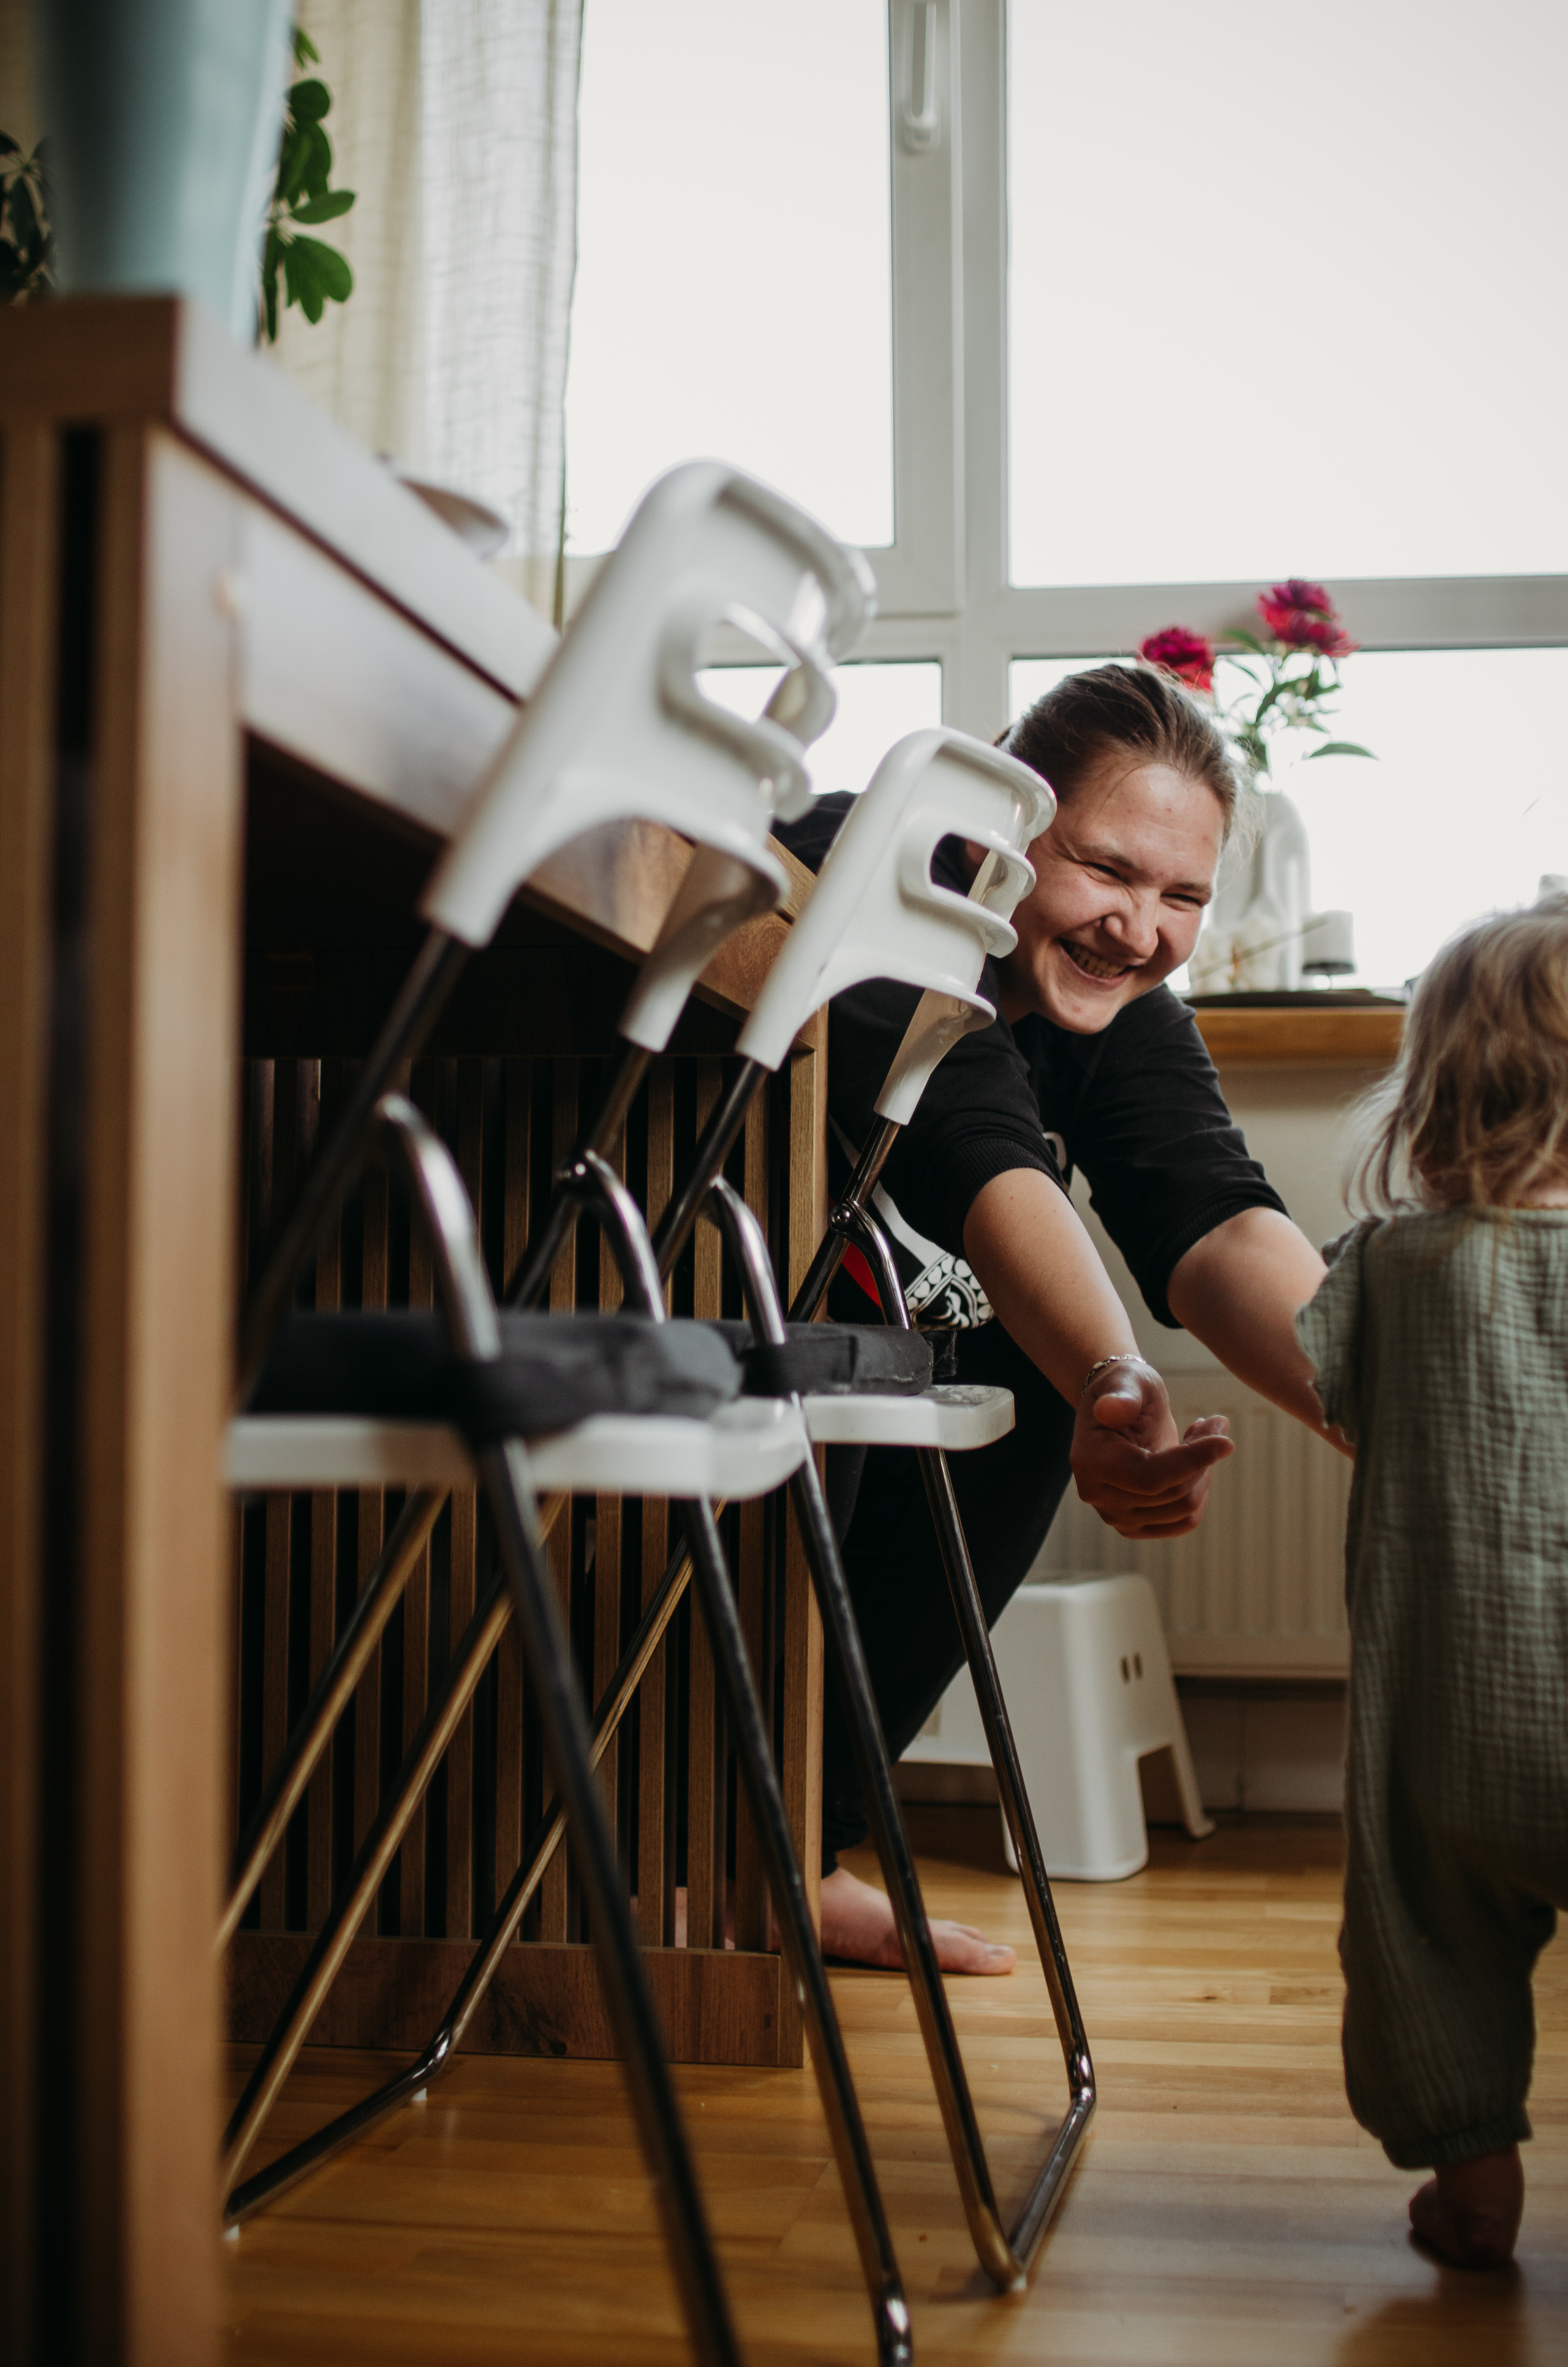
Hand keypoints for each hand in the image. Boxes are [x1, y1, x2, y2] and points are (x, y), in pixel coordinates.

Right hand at [1070, 1357, 1232, 1538]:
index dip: (1192, 1461)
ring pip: (1184, 1509)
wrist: (1119, 1409)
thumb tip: (1111, 1409)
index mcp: (1089, 1462)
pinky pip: (1184, 1522)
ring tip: (1202, 1435)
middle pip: (1173, 1493)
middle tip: (1215, 1423)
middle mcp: (1097, 1496)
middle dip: (1203, 1457)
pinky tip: (1196, 1462)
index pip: (1150, 1477)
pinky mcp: (1136, 1526)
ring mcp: (1116, 1516)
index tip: (1227, 1441)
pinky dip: (1199, 1491)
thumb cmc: (1126, 1388)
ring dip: (1204, 1471)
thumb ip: (1121, 1395)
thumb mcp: (1128, 1379)